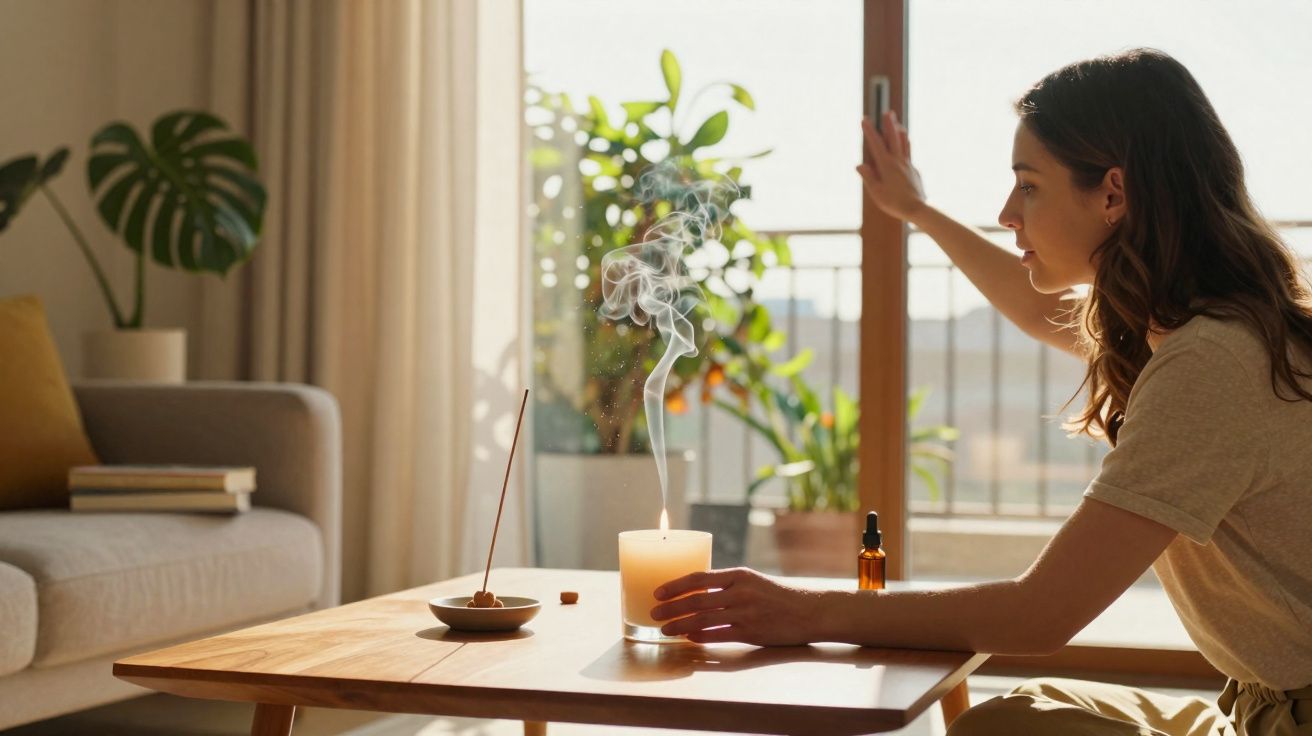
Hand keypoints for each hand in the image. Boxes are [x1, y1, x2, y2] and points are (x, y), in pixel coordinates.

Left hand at [649, 567, 823, 645]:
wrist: (809, 611)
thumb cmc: (778, 596)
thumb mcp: (753, 582)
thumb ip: (728, 586)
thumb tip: (697, 593)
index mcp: (738, 575)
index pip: (699, 578)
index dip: (675, 586)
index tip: (658, 592)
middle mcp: (739, 592)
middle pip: (696, 599)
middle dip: (671, 608)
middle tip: (654, 613)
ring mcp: (745, 613)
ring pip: (702, 619)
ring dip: (679, 625)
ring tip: (664, 629)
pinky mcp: (750, 632)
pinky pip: (718, 635)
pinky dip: (700, 637)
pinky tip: (688, 638)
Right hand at [857, 110, 926, 222]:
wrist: (917, 209)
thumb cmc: (894, 203)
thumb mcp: (877, 192)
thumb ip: (868, 177)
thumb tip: (860, 165)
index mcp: (887, 165)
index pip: (876, 144)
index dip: (869, 131)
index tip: (864, 119)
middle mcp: (899, 162)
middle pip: (894, 139)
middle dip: (889, 124)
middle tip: (888, 112)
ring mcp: (908, 165)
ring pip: (904, 144)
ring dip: (900, 133)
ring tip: (899, 124)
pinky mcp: (914, 171)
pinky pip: (908, 154)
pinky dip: (906, 145)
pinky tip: (906, 144)